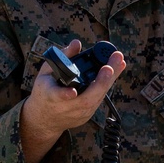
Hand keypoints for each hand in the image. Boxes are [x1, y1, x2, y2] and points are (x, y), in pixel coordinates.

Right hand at [19, 39, 125, 162]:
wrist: (45, 119)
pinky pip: (99, 99)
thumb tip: (77, 43)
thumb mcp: (45, 72)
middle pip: (86, 99)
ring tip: (119, 62)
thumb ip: (61, 57)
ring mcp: (77, 114)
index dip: (65, 94)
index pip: (57, 96)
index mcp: (50, 96)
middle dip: (100, 82)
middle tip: (111, 65)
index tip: (72, 92)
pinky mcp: (86, 116)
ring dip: (110, 80)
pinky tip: (115, 71)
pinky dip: (107, 84)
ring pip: (97, 98)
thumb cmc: (44, 91)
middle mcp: (65, 108)